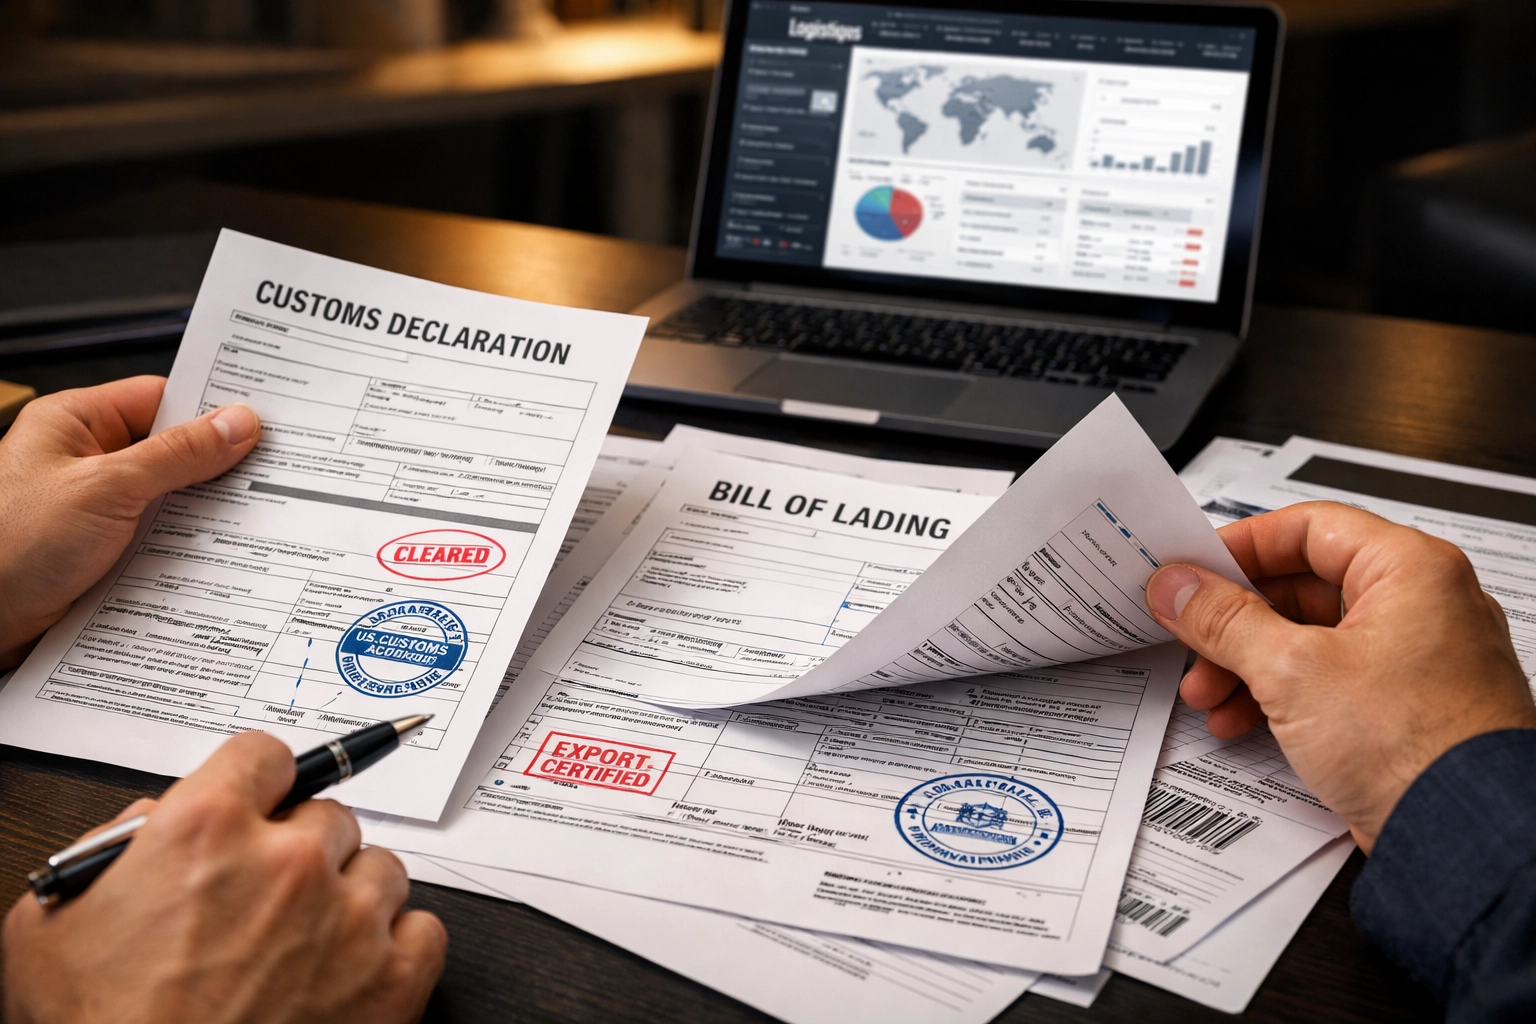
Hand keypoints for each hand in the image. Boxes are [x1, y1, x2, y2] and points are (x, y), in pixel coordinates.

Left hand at [0, 376, 260, 668]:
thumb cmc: (7, 545)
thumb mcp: (106, 488)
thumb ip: (178, 455)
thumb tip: (236, 424)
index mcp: (75, 423)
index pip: (162, 398)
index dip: (213, 409)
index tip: (263, 423)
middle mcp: (85, 461)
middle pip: (172, 450)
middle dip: (216, 467)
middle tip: (268, 476)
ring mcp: (95, 508)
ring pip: (169, 499)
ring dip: (202, 514)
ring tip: (246, 519)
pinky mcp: (102, 552)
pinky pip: (159, 539)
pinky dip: (186, 547)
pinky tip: (214, 555)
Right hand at [3, 731, 446, 1023]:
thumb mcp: (59, 919)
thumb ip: (119, 844)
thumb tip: (161, 818)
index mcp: (207, 829)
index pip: (265, 755)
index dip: (258, 782)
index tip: (262, 801)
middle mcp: (288, 861)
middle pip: (328, 815)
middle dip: (299, 851)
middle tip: (266, 901)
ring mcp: (349, 918)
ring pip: (380, 867)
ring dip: (350, 897)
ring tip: (304, 946)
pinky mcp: (393, 977)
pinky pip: (423, 928)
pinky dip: (396, 948)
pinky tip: (353, 972)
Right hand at [1145, 500, 1535, 852]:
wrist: (1466, 839)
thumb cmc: (1419, 748)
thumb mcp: (1292, 670)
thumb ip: (1223, 620)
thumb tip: (1179, 587)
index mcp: (1411, 570)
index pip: (1308, 528)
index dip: (1241, 546)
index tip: (1193, 570)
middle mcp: (1422, 607)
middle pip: (1301, 588)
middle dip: (1233, 622)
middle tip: (1190, 637)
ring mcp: (1415, 661)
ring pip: (1308, 639)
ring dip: (1246, 664)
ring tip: (1209, 694)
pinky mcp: (1403, 709)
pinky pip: (1328, 682)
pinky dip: (1279, 696)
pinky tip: (1241, 722)